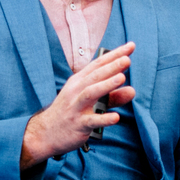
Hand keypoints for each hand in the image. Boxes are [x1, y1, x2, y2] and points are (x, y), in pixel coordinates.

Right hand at [20, 43, 136, 167]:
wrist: (46, 133)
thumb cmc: (71, 112)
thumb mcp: (91, 101)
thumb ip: (113, 97)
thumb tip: (132, 91)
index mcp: (79, 81)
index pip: (98, 64)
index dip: (114, 55)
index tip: (130, 46)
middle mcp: (76, 91)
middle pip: (95, 76)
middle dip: (111, 66)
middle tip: (127, 59)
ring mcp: (76, 107)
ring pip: (91, 93)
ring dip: (106, 85)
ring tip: (122, 78)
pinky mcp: (78, 124)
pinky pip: (91, 120)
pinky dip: (104, 119)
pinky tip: (116, 117)